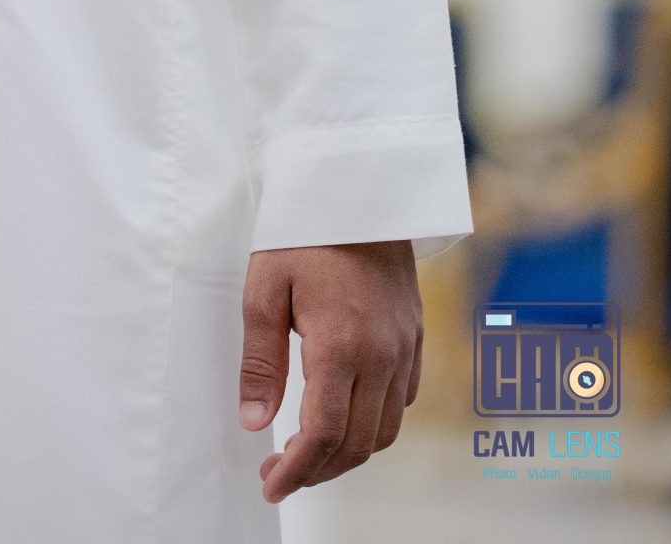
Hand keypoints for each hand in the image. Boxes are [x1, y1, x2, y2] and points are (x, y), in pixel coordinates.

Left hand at [238, 239, 422, 502]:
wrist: (360, 185)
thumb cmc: (304, 230)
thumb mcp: (264, 286)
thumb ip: (261, 360)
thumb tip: (255, 422)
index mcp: (340, 346)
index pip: (323, 435)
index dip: (296, 471)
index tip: (271, 484)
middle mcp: (382, 356)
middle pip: (357, 444)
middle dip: (318, 470)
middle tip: (280, 472)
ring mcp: (405, 347)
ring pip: (386, 430)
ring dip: (348, 452)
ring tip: (309, 452)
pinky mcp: (416, 334)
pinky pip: (403, 400)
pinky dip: (376, 422)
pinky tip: (346, 412)